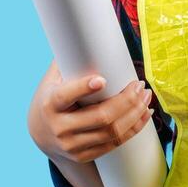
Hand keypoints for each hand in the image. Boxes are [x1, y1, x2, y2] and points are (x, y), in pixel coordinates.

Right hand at [27, 59, 155, 164]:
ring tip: (146, 97)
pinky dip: (133, 129)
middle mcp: (60, 128)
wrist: (40, 134)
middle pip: (101, 117)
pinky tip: (144, 115)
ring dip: (135, 114)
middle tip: (140, 85)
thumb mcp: (52, 80)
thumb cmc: (51, 97)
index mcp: (50, 105)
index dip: (83, 88)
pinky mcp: (84, 155)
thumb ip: (66, 61)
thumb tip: (84, 31)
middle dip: (126, 101)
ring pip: (111, 132)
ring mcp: (72, 145)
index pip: (65, 96)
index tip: (101, 79)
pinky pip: (114, 144)